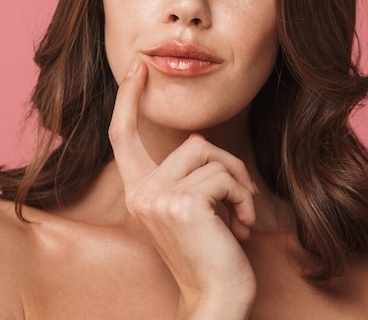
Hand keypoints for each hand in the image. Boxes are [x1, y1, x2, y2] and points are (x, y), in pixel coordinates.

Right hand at [109, 60, 257, 318]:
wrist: (215, 299)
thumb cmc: (209, 255)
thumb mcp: (189, 211)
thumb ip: (184, 179)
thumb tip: (202, 147)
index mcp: (139, 192)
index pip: (123, 137)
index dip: (128, 100)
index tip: (137, 70)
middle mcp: (140, 192)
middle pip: (192, 143)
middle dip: (229, 166)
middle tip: (244, 200)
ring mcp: (156, 197)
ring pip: (212, 158)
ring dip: (239, 186)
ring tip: (242, 218)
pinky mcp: (181, 204)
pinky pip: (225, 177)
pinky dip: (243, 199)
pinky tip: (241, 228)